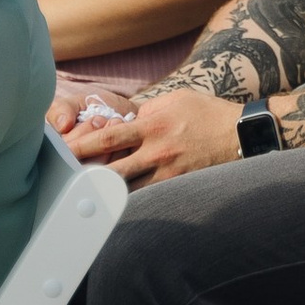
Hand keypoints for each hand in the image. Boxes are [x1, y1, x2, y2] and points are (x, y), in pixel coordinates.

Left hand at [66, 85, 239, 182]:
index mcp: (152, 125)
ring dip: (106, 192)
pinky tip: (116, 204)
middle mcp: (156, 150)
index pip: (108, 137)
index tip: (62, 151)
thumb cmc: (207, 113)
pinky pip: (149, 195)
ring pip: (128, 188)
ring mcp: (167, 171)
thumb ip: (148, 110)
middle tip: (64, 181)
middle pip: (112, 167)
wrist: (241, 133)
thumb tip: (128, 121)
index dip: (82, 146)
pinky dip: (131, 199)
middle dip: (86, 175)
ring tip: (85, 196)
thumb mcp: (176, 99)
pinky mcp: (178, 185)